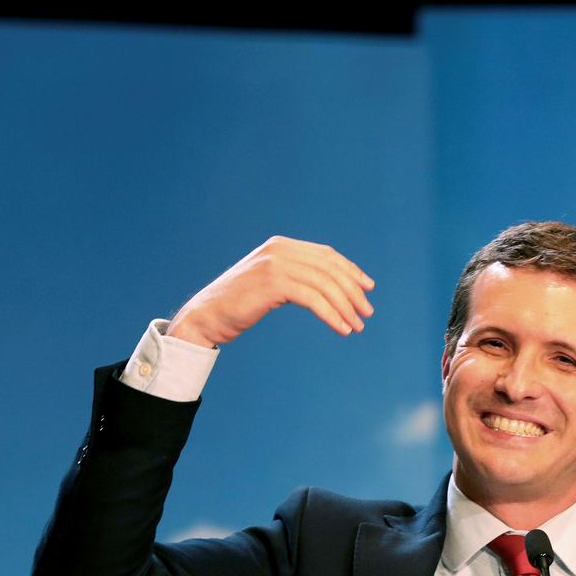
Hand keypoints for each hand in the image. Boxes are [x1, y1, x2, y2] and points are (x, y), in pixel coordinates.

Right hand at [168, 237, 375, 346]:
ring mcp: (274, 264)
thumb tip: (330, 287)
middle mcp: (279, 249)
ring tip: (357, 327)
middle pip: (329, 268)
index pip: (326, 255)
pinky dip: (331, 315)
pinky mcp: (271, 283)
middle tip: (367, 313)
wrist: (206, 316)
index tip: (368, 288)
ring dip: (346, 307)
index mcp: (280, 245)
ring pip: (324, 284)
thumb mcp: (270, 283)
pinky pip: (313, 299)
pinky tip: (341, 329)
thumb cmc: (239, 304)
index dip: (350, 271)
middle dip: (353, 291)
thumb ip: (294, 277)